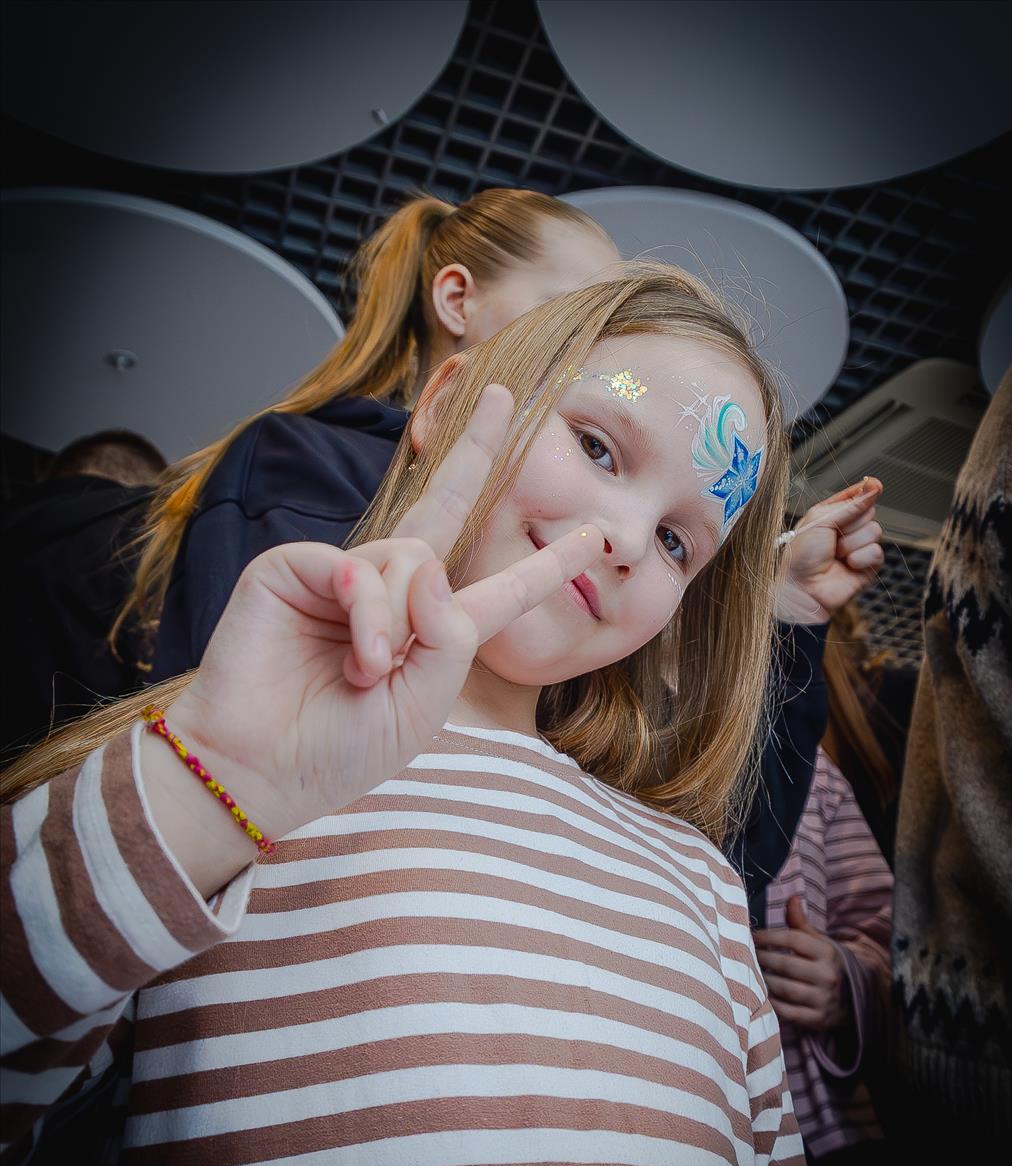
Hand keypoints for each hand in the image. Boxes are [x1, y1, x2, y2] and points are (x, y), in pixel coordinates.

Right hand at [144, 385, 602, 896]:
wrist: (259, 769)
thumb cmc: (339, 748)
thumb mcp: (423, 704)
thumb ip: (448, 635)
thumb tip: (428, 562)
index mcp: (428, 633)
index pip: (497, 591)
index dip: (544, 565)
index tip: (595, 537)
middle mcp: (389, 593)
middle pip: (444, 508)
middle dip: (478, 451)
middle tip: (504, 393)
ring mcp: (341, 576)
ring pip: (411, 560)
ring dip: (398, 626)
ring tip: (369, 675)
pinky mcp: (294, 567)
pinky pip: (360, 570)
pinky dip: (368, 616)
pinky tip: (355, 659)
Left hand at [752, 897, 848, 1030]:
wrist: (850, 997)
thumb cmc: (823, 963)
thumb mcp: (817, 941)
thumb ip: (800, 922)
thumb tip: (793, 897)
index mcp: (827, 952)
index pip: (792, 940)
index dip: (768, 936)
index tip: (751, 936)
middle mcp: (827, 975)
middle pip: (784, 964)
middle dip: (761, 958)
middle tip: (745, 954)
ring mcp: (823, 999)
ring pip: (784, 988)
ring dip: (763, 980)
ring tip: (749, 972)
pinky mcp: (817, 1019)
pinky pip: (787, 1011)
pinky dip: (771, 1003)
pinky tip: (759, 993)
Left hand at [774, 478, 884, 624]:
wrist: (803, 589)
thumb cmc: (801, 557)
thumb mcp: (820, 520)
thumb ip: (849, 504)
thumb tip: (872, 487)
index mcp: (831, 515)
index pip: (855, 496)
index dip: (865, 490)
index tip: (874, 484)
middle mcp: (846, 529)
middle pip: (869, 511)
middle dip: (851, 523)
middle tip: (832, 537)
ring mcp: (858, 546)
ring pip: (874, 531)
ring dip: (852, 543)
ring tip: (835, 555)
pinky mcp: (868, 564)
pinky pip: (877, 551)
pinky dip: (860, 559)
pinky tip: (847, 566)